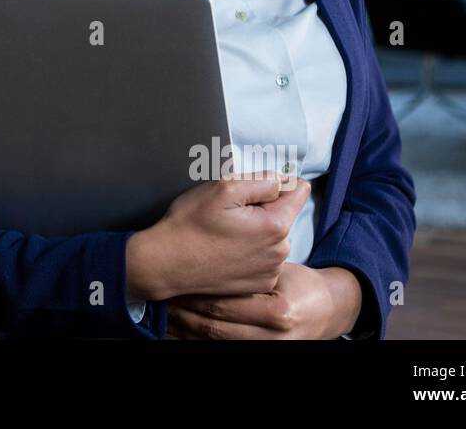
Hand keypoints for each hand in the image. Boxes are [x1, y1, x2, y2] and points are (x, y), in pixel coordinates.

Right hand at [127, 173, 310, 302]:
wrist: (166, 264)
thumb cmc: (191, 224)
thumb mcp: (224, 187)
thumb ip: (262, 180)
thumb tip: (283, 181)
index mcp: (275, 225)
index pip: (298, 191)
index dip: (277, 183)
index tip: (256, 186)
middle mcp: (280, 252)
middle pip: (284, 214)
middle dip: (263, 208)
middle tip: (230, 212)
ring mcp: (270, 271)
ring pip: (274, 237)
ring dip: (257, 231)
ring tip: (225, 233)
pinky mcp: (259, 284)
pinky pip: (264, 258)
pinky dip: (251, 252)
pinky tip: (227, 251)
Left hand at [165, 263, 362, 338]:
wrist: (325, 311)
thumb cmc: (299, 285)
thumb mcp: (280, 273)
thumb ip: (250, 268)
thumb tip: (210, 256)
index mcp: (278, 311)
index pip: (224, 304)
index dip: (194, 294)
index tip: (174, 284)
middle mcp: (272, 337)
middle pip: (214, 326)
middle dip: (184, 313)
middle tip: (163, 299)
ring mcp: (265, 350)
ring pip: (214, 342)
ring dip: (184, 330)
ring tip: (164, 315)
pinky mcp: (259, 355)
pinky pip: (219, 350)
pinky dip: (195, 341)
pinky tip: (178, 332)